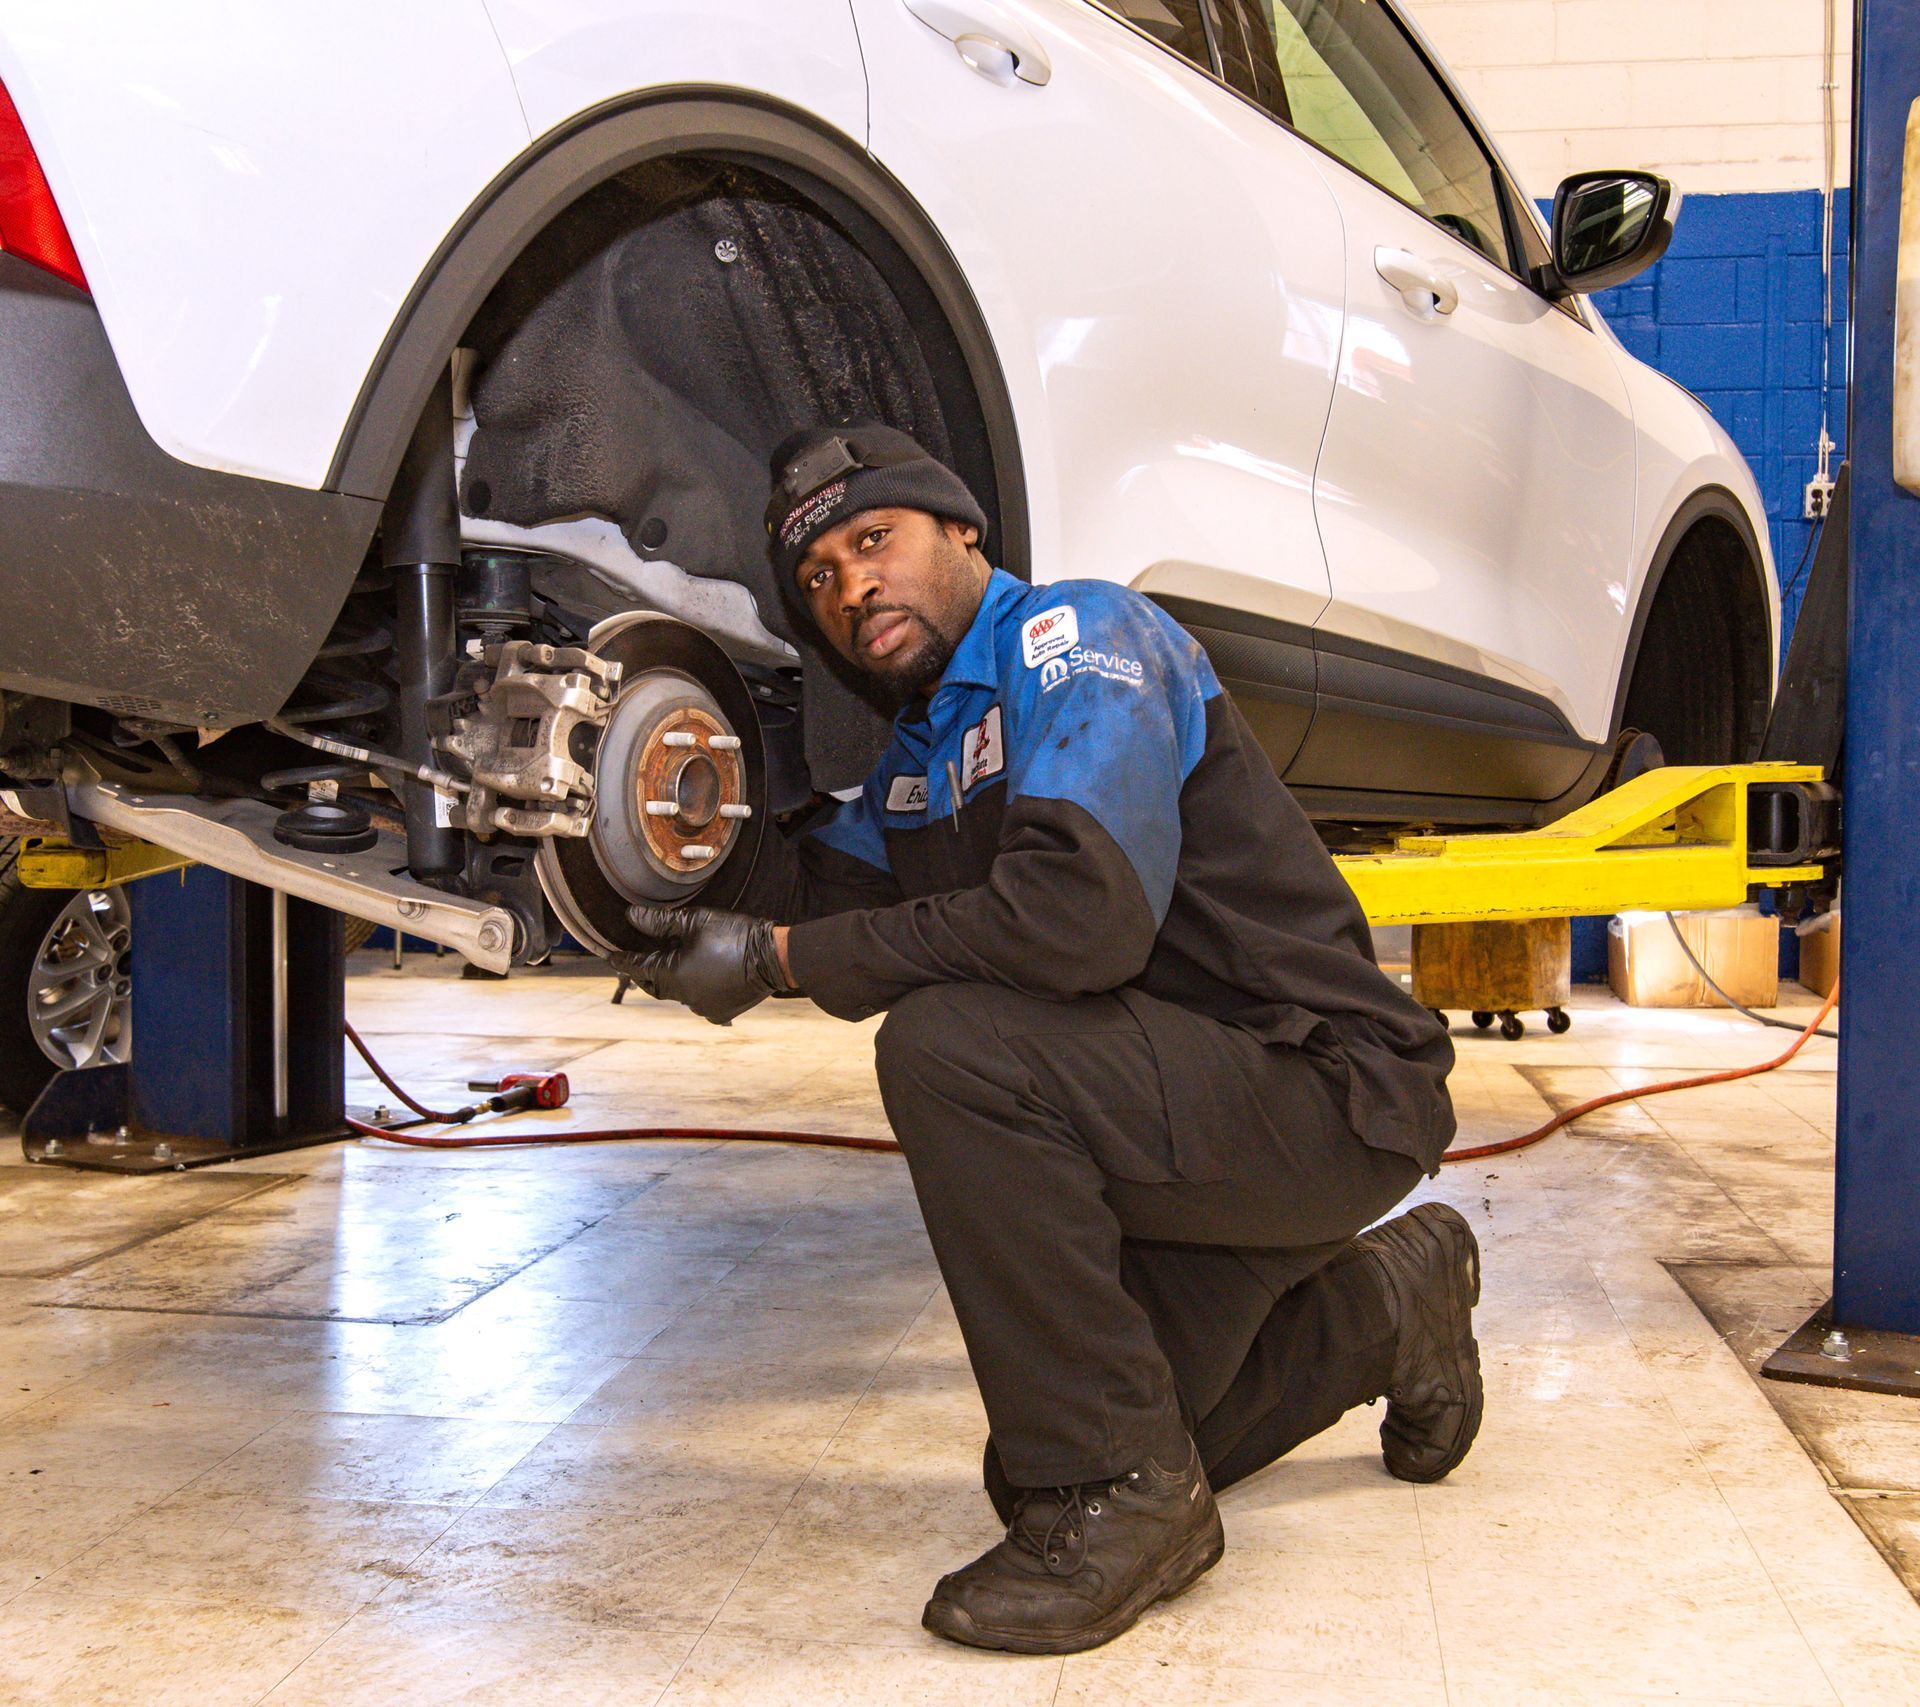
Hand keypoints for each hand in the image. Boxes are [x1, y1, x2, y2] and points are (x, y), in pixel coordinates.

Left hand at [618, 904, 790, 1025]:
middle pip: (655, 985)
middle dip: (647, 972)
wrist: (773, 958)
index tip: (610, 957)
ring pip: (678, 993)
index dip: (623, 960)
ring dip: (675, 979)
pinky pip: (699, 1001)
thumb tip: (631, 917)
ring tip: (679, 961)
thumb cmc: (733, 935)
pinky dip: (696, 989)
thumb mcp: (694, 922)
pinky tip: (703, 975)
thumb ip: (658, 922)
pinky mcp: (719, 1013)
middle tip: (641, 959)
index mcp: (672, 974)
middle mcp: (683, 997)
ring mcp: (702, 1008)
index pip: (638, 967)